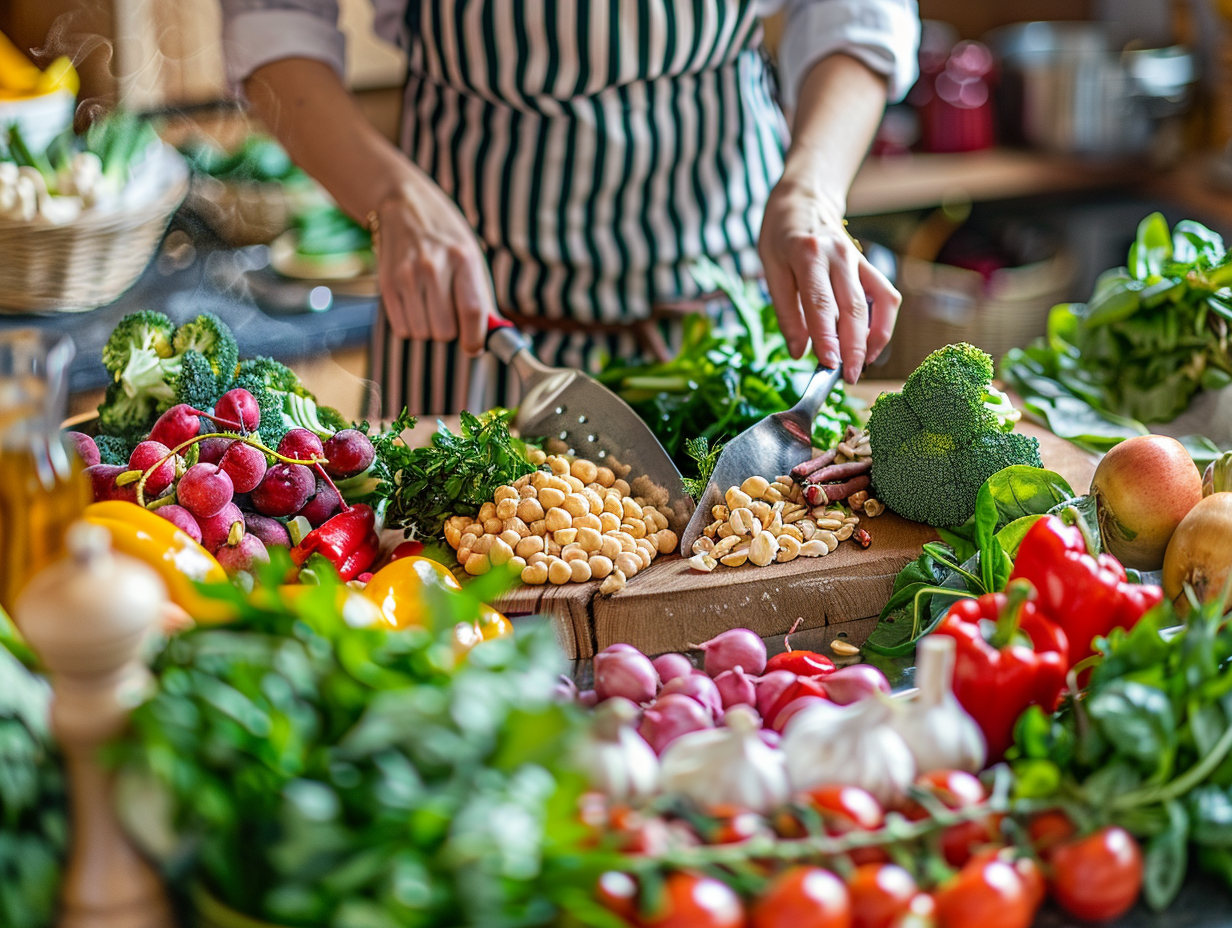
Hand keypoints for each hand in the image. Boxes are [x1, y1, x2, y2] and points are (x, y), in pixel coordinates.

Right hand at [374, 166, 493, 354]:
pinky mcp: (386, 283)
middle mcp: (433, 266)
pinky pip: (402, 328)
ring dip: (429, 330)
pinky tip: (416, 306)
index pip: (472, 312)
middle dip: (451, 332)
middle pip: (444, 330)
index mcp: (463, 258)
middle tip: (450, 317)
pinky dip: (411, 326)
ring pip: (422, 332)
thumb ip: (481, 296)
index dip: (475, 339)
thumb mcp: (472, 256)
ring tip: (432, 307)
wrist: (404, 206)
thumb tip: (490, 337)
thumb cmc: (446, 237)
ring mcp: (407, 275)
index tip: (474, 347)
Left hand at [759, 176, 900, 382]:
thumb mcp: (770, 268)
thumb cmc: (781, 235)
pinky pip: (886, 297)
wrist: (805, 199)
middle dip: (854, 347)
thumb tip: (799, 352)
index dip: (826, 336)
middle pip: (853, 307)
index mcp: (807, 253)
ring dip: (873, 340)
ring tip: (861, 367)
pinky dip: (883, 324)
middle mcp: (839, 255)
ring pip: (876, 304)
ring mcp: (859, 259)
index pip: (820, 301)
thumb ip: (785, 311)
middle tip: (849, 379)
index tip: (828, 364)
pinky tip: (871, 346)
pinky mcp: (870, 265)